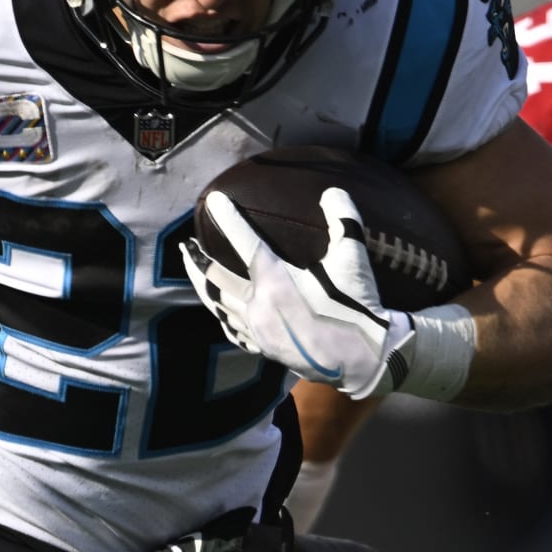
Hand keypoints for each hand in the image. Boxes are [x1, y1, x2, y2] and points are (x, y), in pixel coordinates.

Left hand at [182, 188, 411, 397]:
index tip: (213, 200)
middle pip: (216, 278)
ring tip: (193, 270)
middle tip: (186, 245)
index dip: (228, 219)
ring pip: (218, 304)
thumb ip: (344, 221)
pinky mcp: (263, 348)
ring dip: (203, 285)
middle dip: (197, 260)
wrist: (364, 360)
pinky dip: (220, 312)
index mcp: (277, 281)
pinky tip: (217, 308)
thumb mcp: (354, 261)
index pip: (245, 243)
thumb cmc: (357, 308)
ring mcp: (258, 330)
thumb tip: (332, 191)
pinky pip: (231, 327)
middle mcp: (259, 306)